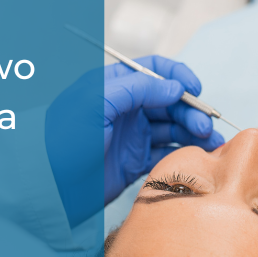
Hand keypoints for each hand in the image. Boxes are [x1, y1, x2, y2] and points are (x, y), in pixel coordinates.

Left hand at [46, 56, 223, 224]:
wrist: (46, 186)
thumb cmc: (63, 139)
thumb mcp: (97, 102)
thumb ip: (138, 89)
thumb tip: (175, 87)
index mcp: (115, 86)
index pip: (155, 70)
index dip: (178, 76)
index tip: (194, 90)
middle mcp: (126, 108)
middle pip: (169, 101)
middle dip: (191, 110)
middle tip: (203, 127)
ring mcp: (131, 135)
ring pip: (172, 127)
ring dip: (194, 131)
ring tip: (211, 142)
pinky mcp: (134, 162)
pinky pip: (167, 153)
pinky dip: (185, 152)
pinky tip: (199, 155)